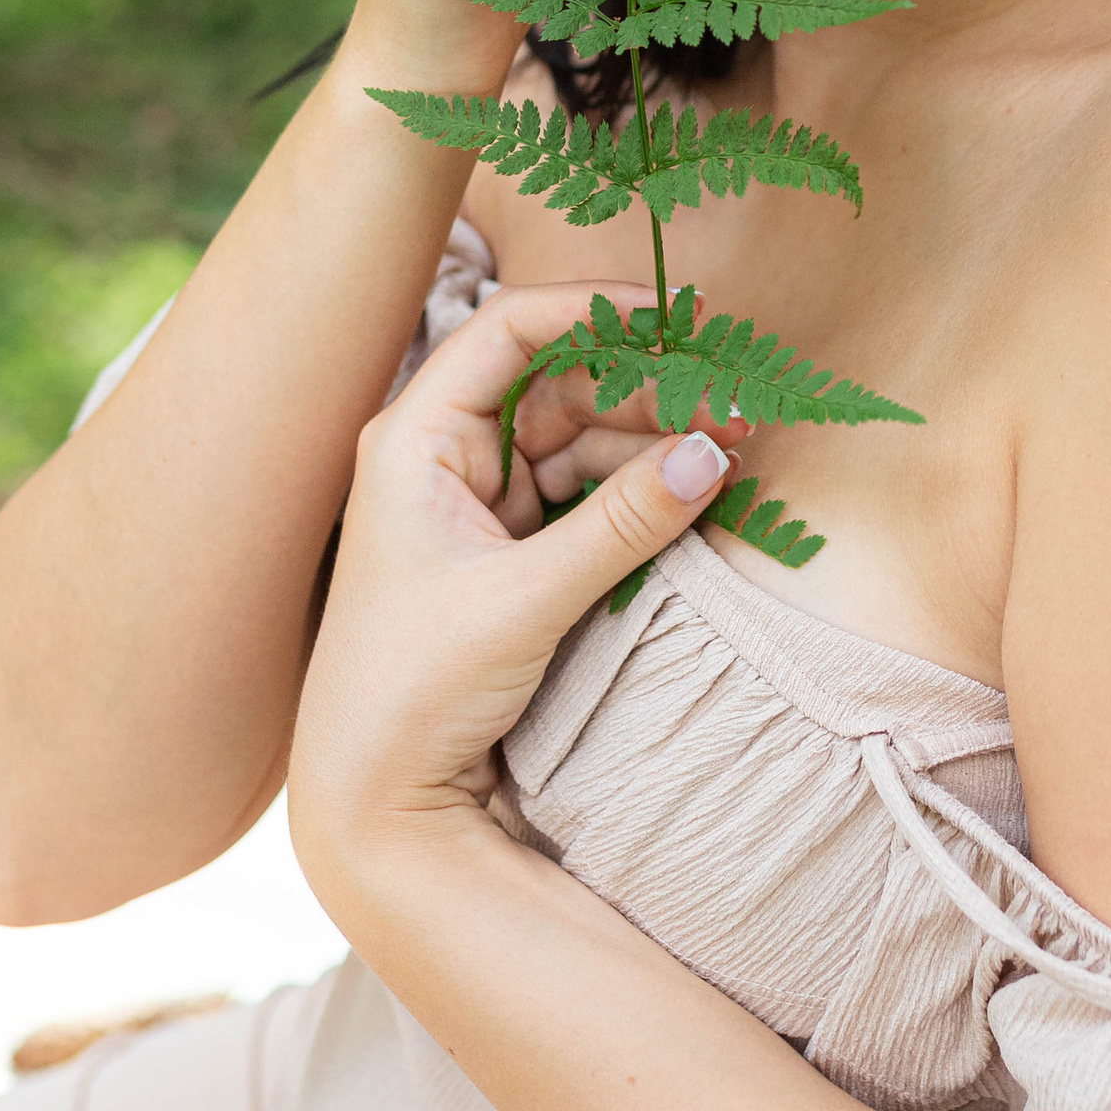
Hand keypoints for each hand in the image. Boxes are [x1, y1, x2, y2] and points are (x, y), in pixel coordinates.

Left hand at [287, 283, 745, 902]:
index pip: (507, 332)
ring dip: (658, 439)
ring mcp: (478, 500)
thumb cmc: (410, 690)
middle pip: (562, 384)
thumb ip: (621, 524)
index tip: (673, 318)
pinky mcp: (509, 547)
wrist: (374, 798)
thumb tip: (712, 453)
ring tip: (737, 444)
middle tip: (736, 399)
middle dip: (650, 387)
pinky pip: (586, 492)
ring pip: (584, 439)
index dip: (591, 311)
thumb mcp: (522, 600)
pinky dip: (641, 488)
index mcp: (415, 439)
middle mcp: (444, 455)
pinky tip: (698, 485)